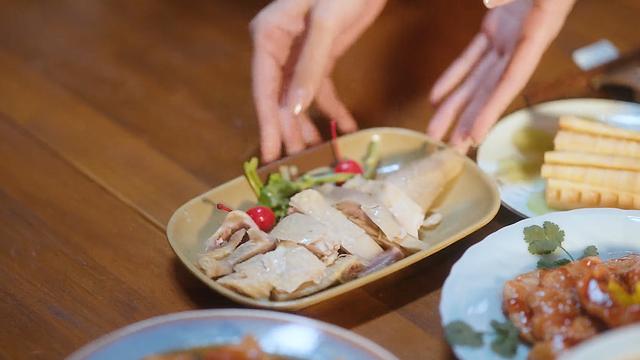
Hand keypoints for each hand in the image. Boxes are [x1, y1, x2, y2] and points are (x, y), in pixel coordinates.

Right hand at [251, 0, 385, 161]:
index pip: (263, 88)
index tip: (269, 154)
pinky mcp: (323, 55)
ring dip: (309, 123)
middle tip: (297, 161)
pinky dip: (333, 108)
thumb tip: (295, 110)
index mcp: (268, 37)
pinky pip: (322, 88)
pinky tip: (346, 125)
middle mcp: (279, 48)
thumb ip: (311, 67)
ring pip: (300, 97)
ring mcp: (300, 53)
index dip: (267, 123)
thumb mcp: (325, 25)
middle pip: (280, 97)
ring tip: (319, 150)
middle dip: (289, 128)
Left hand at [428, 0, 576, 152]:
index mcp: (537, 32)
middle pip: (492, 88)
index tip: (474, 135)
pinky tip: (436, 97)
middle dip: (471, 119)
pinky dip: (454, 76)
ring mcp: (509, 36)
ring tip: (436, 132)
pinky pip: (472, 57)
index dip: (492, 109)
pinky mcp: (497, 29)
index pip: (512, 80)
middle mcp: (523, 42)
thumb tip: (492, 7)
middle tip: (451, 149)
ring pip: (478, 77)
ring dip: (456, 105)